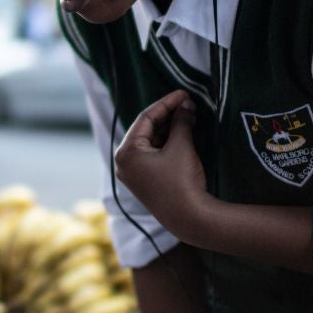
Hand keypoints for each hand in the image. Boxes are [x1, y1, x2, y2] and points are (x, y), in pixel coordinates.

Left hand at [113, 89, 207, 236]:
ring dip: (169, 128)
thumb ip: (181, 121)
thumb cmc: (181, 180)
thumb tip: (185, 105)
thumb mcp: (181, 145)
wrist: (189, 218)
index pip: (145, 118)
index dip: (166, 103)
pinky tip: (183, 132)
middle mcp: (123, 163)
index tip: (183, 93)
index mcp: (126, 152)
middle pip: (146, 130)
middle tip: (188, 103)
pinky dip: (167, 143)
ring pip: (150, 142)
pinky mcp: (144, 181)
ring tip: (189, 115)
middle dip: (167, 116)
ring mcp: (132, 173)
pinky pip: (153, 154)